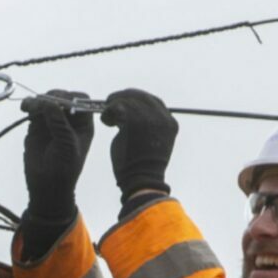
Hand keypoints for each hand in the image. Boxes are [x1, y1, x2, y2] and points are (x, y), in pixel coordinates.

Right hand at [18, 91, 94, 236]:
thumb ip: (59, 123)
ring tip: (30, 107)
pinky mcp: (37, 125)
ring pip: (46, 101)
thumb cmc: (64, 168)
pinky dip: (29, 105)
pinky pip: (33, 109)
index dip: (71, 98)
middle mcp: (69, 119)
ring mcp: (52, 121)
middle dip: (52, 97)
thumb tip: (49, 102)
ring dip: (38, 100)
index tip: (61, 102)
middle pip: (62, 97)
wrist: (46, 185)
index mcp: (83, 124)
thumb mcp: (67, 145)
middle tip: (43, 104)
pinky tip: (25, 107)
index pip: (81, 100)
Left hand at [100, 88, 177, 203]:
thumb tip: (131, 111)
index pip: (153, 100)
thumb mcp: (153, 141)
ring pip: (126, 100)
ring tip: (107, 117)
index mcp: (170, 122)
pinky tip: (106, 121)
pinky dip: (108, 112)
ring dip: (113, 106)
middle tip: (110, 103)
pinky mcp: (132, 121)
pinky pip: (117, 107)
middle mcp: (162, 117)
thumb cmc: (143, 166)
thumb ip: (148, 124)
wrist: (142, 181)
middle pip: (140, 96)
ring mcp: (148, 118)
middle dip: (122, 97)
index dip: (137, 98)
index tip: (125, 102)